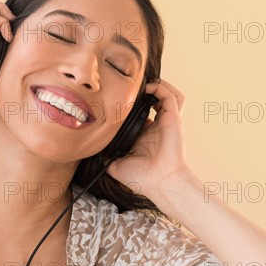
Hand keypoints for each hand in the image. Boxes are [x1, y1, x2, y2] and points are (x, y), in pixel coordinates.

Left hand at [105, 78, 188, 200]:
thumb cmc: (142, 178)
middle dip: (145, 89)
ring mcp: (166, 121)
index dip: (132, 102)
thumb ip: (106, 156)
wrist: (159, 182)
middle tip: (131, 84)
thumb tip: (91, 151)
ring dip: (158, 85)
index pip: (140, 111)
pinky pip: (171, 97)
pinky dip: (161, 88)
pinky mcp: (173, 119)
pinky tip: (148, 87)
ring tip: (144, 83)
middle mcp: (156, 126)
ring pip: (167, 95)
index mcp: (145, 134)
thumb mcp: (116, 166)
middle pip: (155, 100)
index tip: (118, 95)